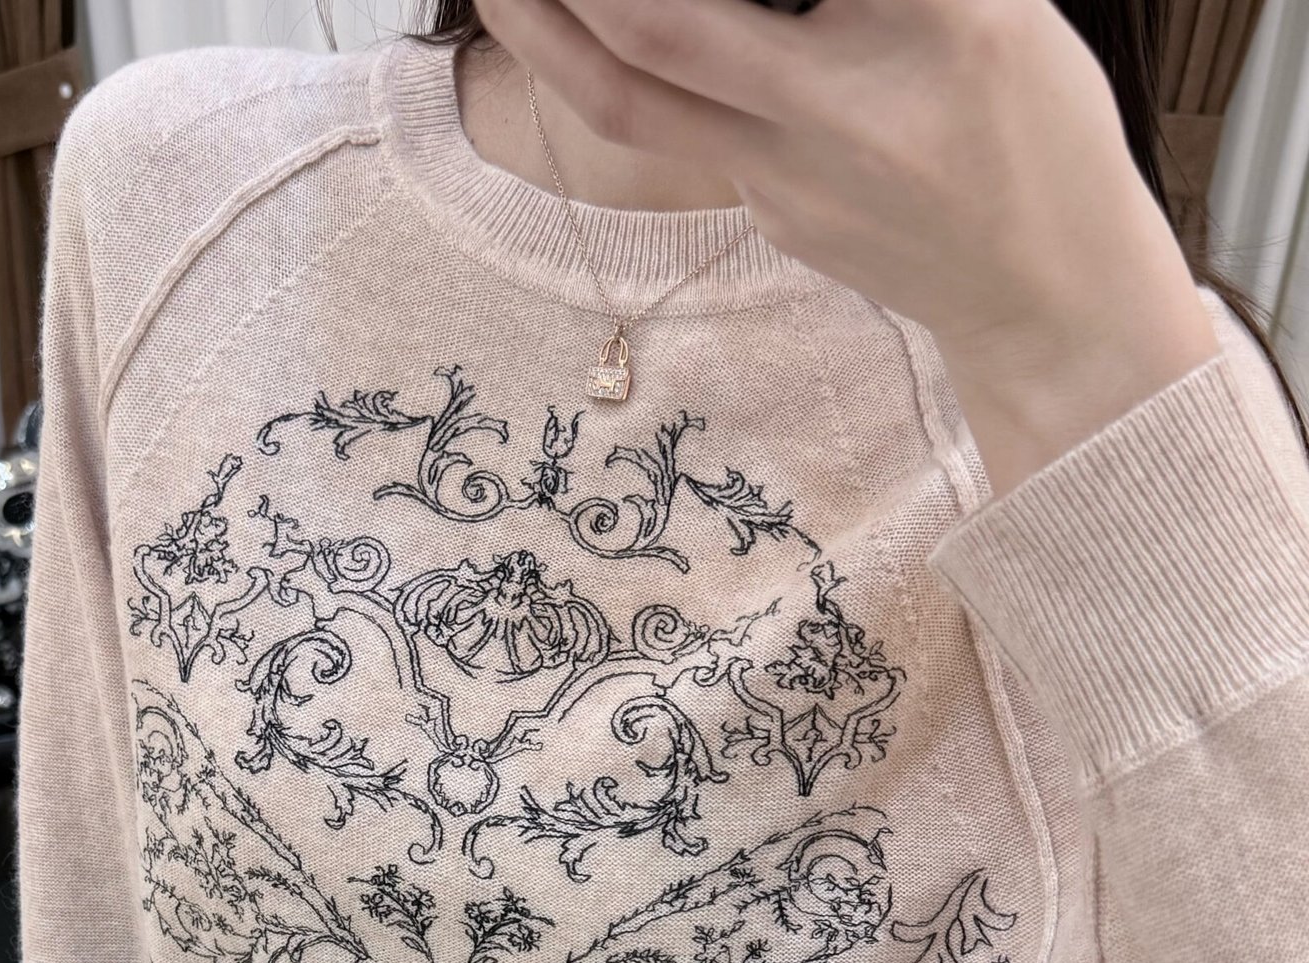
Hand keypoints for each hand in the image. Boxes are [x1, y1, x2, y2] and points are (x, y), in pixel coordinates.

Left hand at [474, 0, 1220, 492]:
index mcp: (939, 25)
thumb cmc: (1039, 134)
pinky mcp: (771, 218)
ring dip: (546, 34)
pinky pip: (680, 131)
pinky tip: (608, 23)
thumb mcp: (1000, 11)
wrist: (1047, 301)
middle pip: (665, 32)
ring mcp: (791, 183)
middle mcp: (843, 112)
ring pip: (632, 103)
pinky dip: (625, 67)